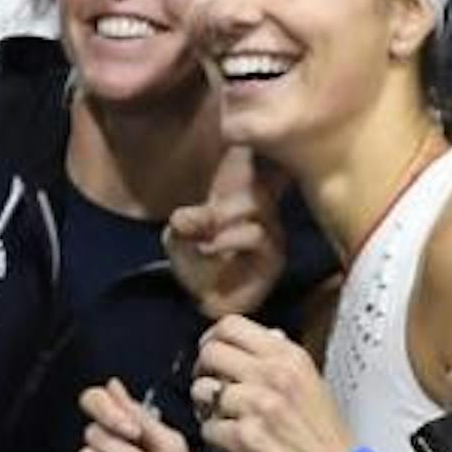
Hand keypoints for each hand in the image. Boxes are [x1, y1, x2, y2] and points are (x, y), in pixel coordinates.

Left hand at [162, 146, 287, 320]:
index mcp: (243, 197)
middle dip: (219, 199)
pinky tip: (210, 248)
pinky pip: (257, 235)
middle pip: (256, 179)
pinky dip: (229, 239)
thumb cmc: (195, 265)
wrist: (206, 305)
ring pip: (256, 204)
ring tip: (202, 238)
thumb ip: (183, 222)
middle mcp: (264, 210)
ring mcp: (273, 231)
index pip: (255, 161)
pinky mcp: (275, 256)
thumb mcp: (177, 238)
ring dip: (222, 218)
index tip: (224, 146)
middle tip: (195, 221)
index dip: (244, 149)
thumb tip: (185, 217)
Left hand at [191, 316, 348, 451]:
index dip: (211, 339)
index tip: (211, 356)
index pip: (231, 325)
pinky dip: (216, 440)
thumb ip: (284, 359)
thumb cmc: (327, 439)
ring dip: (207, 410)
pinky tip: (234, 446)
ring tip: (225, 422)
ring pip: (202, 391)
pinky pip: (207, 428)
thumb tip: (267, 335)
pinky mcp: (245, 438)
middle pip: (210, 353)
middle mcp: (273, 375)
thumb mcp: (313, 384)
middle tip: (211, 391)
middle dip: (202, 373)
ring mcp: (258, 405)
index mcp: (289, 357)